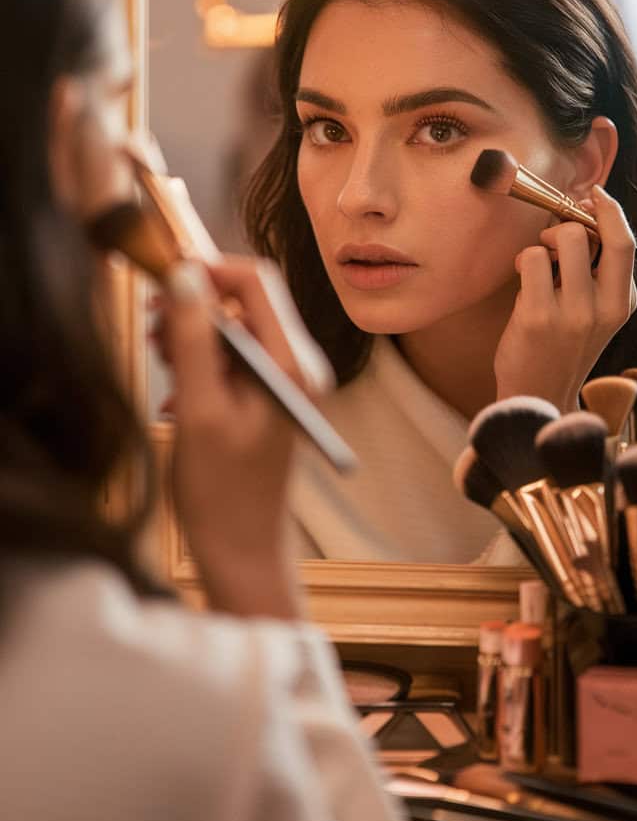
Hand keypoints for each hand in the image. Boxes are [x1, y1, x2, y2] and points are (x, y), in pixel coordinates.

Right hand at [163, 256, 318, 618]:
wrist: (243, 551)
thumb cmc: (222, 491)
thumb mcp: (199, 410)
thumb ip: (193, 339)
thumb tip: (185, 275)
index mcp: (291, 364)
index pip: (257, 281)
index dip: (209, 269)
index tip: (163, 279)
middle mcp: (298, 366)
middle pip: (245, 302)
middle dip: (196, 307)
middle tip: (154, 329)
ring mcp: (286, 382)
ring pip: (235, 329)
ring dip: (193, 337)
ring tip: (162, 363)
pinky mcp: (269, 397)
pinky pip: (234, 359)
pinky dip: (200, 364)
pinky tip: (177, 396)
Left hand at [494, 185, 636, 411]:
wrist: (538, 399)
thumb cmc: (561, 349)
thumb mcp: (595, 316)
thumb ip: (596, 275)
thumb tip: (582, 217)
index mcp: (622, 304)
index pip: (625, 242)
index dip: (609, 210)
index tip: (593, 195)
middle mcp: (603, 308)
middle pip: (591, 233)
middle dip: (566, 221)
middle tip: (551, 235)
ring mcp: (572, 313)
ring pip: (559, 239)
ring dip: (541, 243)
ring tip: (536, 265)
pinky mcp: (538, 317)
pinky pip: (530, 259)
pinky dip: (523, 261)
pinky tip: (523, 282)